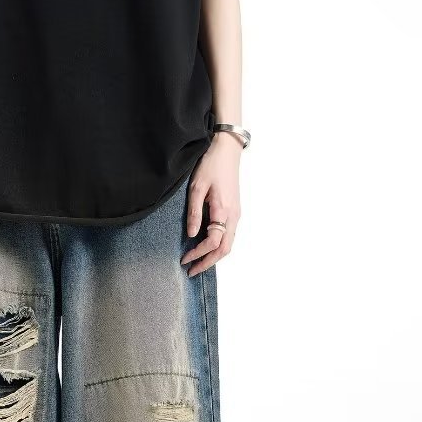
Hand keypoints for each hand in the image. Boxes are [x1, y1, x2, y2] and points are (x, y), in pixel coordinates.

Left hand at [181, 135, 241, 276]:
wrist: (227, 150)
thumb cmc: (211, 165)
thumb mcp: (197, 188)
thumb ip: (194, 213)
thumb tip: (191, 235)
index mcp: (224, 211)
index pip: (212, 242)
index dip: (198, 254)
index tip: (184, 260)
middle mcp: (234, 216)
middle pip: (224, 249)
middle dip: (208, 262)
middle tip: (192, 271)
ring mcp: (236, 214)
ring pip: (228, 244)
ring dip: (214, 256)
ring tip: (198, 263)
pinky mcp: (235, 211)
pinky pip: (229, 236)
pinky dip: (219, 247)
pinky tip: (207, 248)